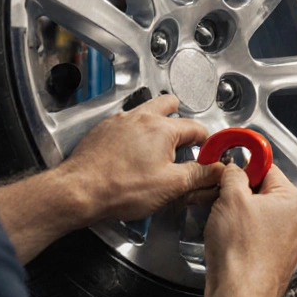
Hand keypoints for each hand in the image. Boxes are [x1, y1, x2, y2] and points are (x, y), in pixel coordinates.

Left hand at [54, 94, 222, 223]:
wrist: (79, 191)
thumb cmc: (119, 188)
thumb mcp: (170, 186)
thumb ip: (199, 175)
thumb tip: (217, 170)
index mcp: (162, 128)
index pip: (196, 128)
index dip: (207, 143)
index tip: (208, 156)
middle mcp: (140, 117)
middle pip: (169, 105)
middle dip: (182, 120)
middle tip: (186, 143)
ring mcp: (120, 121)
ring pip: (146, 111)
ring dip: (158, 124)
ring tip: (161, 148)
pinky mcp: (104, 130)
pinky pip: (127, 123)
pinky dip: (137, 133)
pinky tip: (135, 154)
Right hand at [203, 163, 296, 296]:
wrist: (240, 296)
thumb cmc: (241, 252)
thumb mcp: (230, 198)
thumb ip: (233, 175)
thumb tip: (234, 169)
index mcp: (291, 200)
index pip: (268, 168)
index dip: (244, 167)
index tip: (230, 169)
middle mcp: (296, 221)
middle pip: (264, 194)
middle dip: (240, 195)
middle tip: (220, 200)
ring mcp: (288, 243)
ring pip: (260, 217)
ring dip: (240, 217)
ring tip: (223, 225)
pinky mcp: (276, 261)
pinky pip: (258, 239)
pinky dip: (243, 237)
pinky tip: (230, 243)